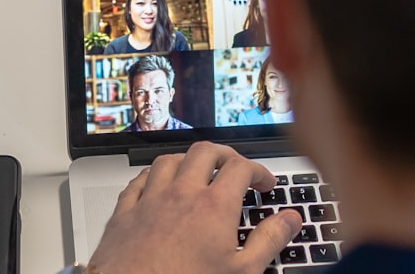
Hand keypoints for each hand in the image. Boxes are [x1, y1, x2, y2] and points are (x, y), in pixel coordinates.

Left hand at [86, 141, 302, 273]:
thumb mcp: (241, 272)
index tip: (264, 183)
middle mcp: (181, 195)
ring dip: (187, 160)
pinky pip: (138, 181)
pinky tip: (156, 184)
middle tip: (236, 168)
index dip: (258, 171)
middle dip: (225, 155)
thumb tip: (290, 220)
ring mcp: (150, 201)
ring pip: (169, 160)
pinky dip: (152, 176)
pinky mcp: (124, 214)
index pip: (241, 168)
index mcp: (213, 207)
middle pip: (205, 152)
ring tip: (198, 170)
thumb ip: (269, 241)